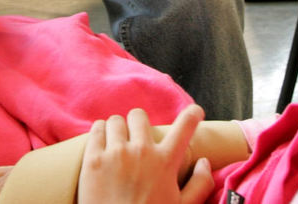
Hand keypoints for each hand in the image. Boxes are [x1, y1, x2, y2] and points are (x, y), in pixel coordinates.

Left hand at [77, 104, 214, 203]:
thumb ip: (200, 184)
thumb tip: (204, 162)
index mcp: (165, 162)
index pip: (185, 127)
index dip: (193, 115)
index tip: (195, 112)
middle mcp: (141, 151)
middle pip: (139, 116)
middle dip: (139, 125)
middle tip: (136, 138)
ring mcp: (115, 154)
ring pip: (116, 121)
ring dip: (117, 130)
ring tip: (116, 144)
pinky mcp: (93, 160)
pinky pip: (96, 130)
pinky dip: (99, 134)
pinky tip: (101, 146)